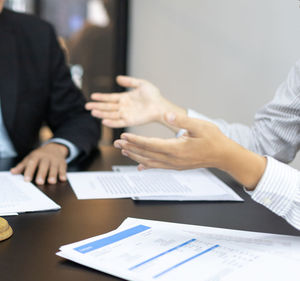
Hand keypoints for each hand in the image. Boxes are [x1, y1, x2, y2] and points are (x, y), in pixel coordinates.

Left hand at [10, 143, 67, 184]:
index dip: (29, 171)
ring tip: (51, 182)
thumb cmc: (40, 156)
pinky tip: (62, 179)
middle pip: (43, 165)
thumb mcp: (30, 158)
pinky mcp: (62, 163)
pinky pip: (63, 168)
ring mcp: (54, 160)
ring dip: (53, 174)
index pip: (32, 163)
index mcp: (36, 156)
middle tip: (39, 182)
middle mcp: (46, 157)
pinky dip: (63, 174)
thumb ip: (22, 166)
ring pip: (54, 167)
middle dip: (41, 174)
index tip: (26, 179)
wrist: (55, 148)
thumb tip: (12, 172)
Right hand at [85, 76, 185, 130]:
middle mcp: (123, 107)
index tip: (92, 96)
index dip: (101, 97)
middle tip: (87, 106)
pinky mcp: (130, 121)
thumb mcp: (141, 84)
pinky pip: (118, 122)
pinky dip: (111, 122)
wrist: (161, 106)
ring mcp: (126, 114)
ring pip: (110, 114)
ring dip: (101, 113)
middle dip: (97, 106)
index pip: (110, 98)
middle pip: (107, 107)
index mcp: (125, 98)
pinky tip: (104, 120)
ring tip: (92, 112)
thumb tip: (117, 78)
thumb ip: (129, 81)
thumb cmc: (153, 95)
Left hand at [114, 112, 265, 188]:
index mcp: (176, 148)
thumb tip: (167, 116)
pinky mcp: (176, 166)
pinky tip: (139, 166)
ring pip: (149, 162)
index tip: (124, 135)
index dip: (136, 140)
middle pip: (146, 154)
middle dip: (130, 148)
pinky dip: (146, 165)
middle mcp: (172, 159)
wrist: (224, 155)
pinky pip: (157, 167)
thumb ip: (182, 120)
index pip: (150, 144)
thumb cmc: (213, 139)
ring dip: (135, 156)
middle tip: (116, 142)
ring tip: (123, 150)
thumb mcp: (200, 125)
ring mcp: (174, 164)